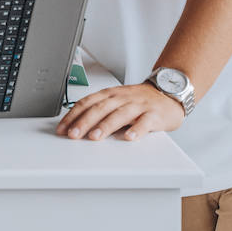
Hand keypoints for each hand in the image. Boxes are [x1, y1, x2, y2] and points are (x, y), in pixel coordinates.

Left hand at [55, 83, 185, 141]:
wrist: (168, 93)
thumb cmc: (138, 100)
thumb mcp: (116, 100)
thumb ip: (99, 110)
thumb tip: (74, 126)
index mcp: (110, 94)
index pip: (87, 103)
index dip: (73, 115)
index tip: (63, 128)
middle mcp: (122, 98)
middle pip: (100, 108)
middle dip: (85, 121)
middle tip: (74, 134)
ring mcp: (138, 105)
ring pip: (120, 114)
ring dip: (106, 125)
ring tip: (95, 136)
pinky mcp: (154, 114)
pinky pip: (145, 122)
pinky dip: (137, 129)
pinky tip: (129, 137)